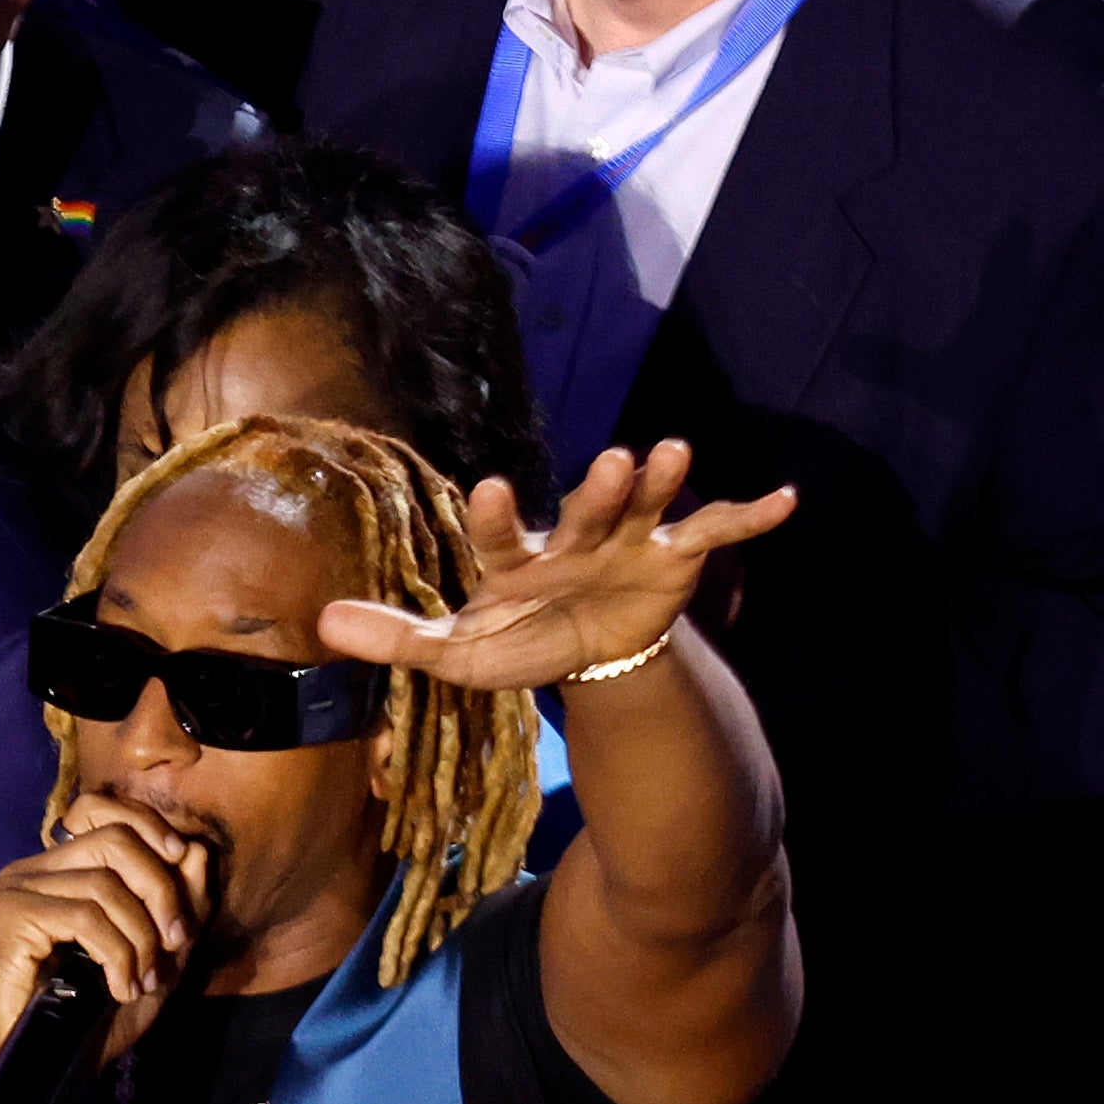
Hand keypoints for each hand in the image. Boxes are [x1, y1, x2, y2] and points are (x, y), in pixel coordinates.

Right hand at [0, 790, 211, 1073]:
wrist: (48, 1068)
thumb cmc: (95, 1016)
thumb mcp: (157, 955)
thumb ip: (178, 904)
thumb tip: (197, 849)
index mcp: (58, 868)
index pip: (102, 810)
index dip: (150, 826)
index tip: (183, 859)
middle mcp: (29, 868)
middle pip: (114, 840)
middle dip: (160, 890)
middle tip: (172, 943)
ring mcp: (14, 889)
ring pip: (104, 884)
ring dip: (139, 938)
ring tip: (141, 981)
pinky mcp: (10, 917)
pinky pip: (85, 917)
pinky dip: (117, 955)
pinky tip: (120, 987)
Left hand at [314, 442, 794, 695]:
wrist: (589, 649)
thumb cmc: (519, 638)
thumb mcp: (460, 651)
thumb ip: (397, 637)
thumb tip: (319, 624)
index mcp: (518, 556)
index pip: (503, 535)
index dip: (499, 516)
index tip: (490, 489)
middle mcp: (575, 534)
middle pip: (587, 508)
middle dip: (602, 489)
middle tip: (614, 459)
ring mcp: (630, 540)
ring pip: (647, 506)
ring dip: (662, 483)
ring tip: (674, 451)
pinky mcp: (676, 555)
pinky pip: (715, 532)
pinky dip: (749, 516)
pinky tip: (785, 500)